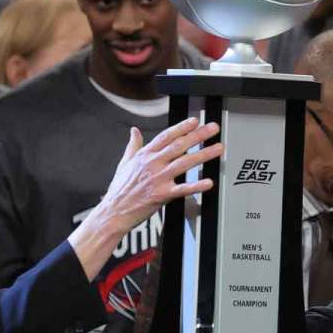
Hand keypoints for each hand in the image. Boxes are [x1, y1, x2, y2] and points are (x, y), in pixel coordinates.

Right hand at [98, 118, 223, 229]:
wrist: (114, 212)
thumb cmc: (119, 189)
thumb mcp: (124, 163)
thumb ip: (133, 145)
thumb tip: (134, 131)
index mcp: (144, 155)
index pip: (166, 136)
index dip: (182, 127)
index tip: (195, 121)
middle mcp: (152, 164)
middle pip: (179, 145)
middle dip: (198, 135)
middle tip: (213, 128)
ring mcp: (158, 179)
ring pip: (185, 163)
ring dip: (204, 154)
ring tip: (218, 148)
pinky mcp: (162, 195)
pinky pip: (183, 189)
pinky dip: (196, 185)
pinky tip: (209, 182)